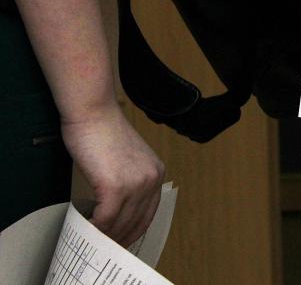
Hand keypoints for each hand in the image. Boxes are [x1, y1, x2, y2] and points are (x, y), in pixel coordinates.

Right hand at [61, 102, 164, 245]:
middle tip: (104, 247)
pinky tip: (85, 228)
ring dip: (106, 235)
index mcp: (156, 173)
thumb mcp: (126, 159)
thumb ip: (127, 181)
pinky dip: (95, 227)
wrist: (93, 113)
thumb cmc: (101, 131)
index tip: (120, 240)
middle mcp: (151, 179)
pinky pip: (106, 218)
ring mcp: (136, 184)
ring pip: (121, 223)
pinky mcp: (115, 186)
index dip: (133, 231)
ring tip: (92, 240)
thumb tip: (116, 208)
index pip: (148, 213)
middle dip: (120, 238)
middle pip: (136, 222)